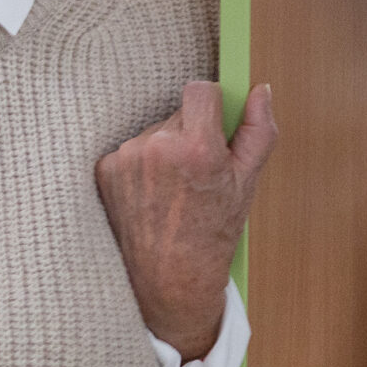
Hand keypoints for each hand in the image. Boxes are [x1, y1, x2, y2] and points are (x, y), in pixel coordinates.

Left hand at [95, 82, 277, 358]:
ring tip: (173, 189)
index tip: (213, 123)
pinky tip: (152, 196)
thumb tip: (260, 91)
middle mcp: (156, 148)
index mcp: (195, 148)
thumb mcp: (246, 182)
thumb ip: (257, 131)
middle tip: (197, 172)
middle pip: (177, 113)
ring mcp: (126, 158)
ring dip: (164, 150)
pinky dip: (142, 166)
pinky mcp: (106, 169)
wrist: (170, 278)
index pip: (199, 89)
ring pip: (153, 133)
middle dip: (189, 133)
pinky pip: (131, 151)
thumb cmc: (213, 233)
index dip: (209, 103)